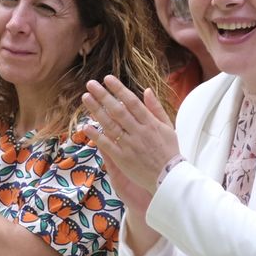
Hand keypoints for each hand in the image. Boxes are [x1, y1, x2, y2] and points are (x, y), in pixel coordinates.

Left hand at [82, 75, 178, 192]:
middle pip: (118, 111)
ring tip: (86, 98)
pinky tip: (86, 126)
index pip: (132, 102)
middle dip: (103, 96)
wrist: (170, 177)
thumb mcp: (168, 126)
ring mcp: (130, 145)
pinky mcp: (122, 159)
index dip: (119, 89)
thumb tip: (147, 90)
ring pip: (110, 125)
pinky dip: (97, 135)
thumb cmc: (169, 150)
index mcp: (150, 123)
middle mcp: (139, 132)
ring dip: (97, 111)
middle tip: (90, 84)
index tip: (108, 79)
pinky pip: (107, 145)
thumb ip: (156, 108)